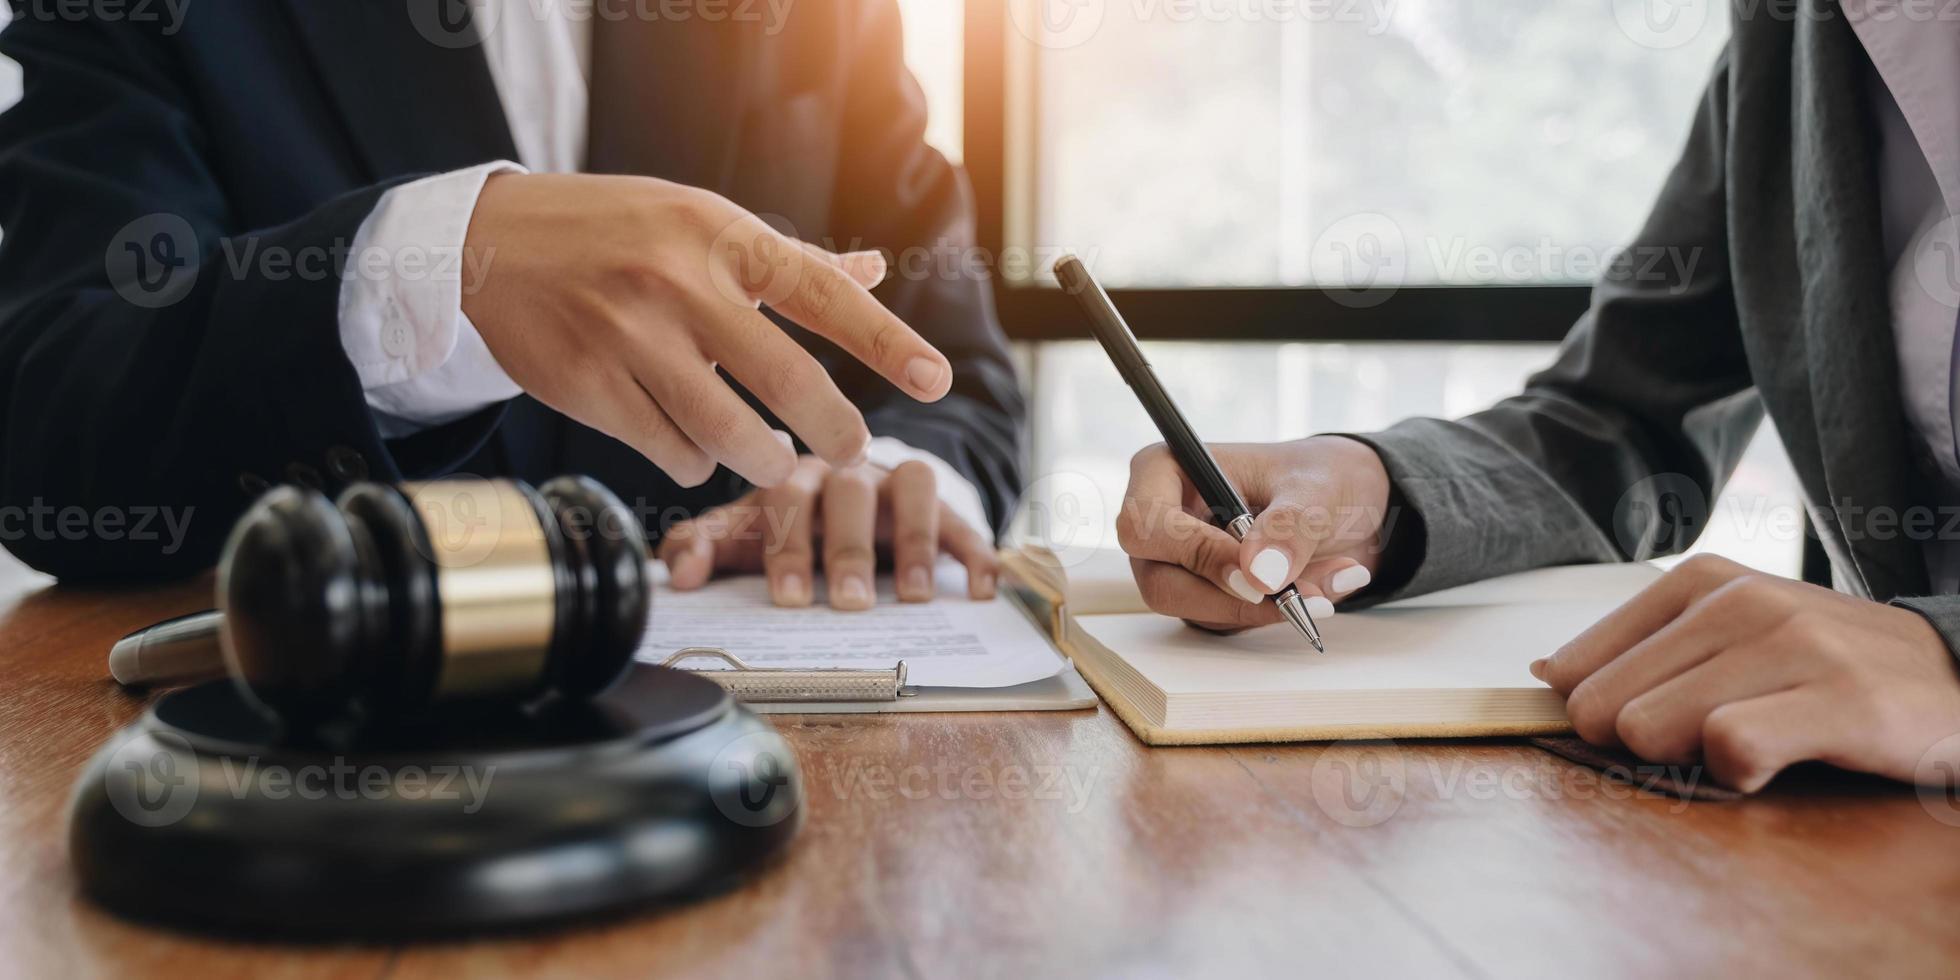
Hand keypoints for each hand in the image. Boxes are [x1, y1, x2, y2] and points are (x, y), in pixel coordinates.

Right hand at [461, 172, 953, 487]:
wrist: (493, 243)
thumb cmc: (616, 232)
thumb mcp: (701, 222)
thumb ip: (790, 259)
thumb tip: (876, 271)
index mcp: (718, 236)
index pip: (820, 291)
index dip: (884, 340)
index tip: (936, 379)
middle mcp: (677, 283)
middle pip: (783, 377)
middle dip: (832, 429)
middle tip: (851, 450)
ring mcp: (628, 337)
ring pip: (725, 432)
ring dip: (762, 459)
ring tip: (772, 459)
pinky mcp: (587, 386)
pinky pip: (668, 451)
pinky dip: (694, 462)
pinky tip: (694, 449)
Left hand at [656, 456, 997, 609]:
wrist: (858, 491)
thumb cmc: (794, 520)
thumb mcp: (746, 532)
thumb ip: (707, 547)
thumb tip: (674, 576)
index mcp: (794, 473)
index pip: (785, 496)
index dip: (786, 545)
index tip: (786, 598)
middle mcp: (848, 469)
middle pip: (850, 492)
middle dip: (849, 548)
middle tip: (848, 600)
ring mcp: (899, 484)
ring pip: (913, 488)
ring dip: (915, 542)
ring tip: (915, 597)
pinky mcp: (947, 505)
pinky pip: (967, 519)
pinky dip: (976, 552)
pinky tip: (980, 589)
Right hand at [1117, 436, 1393, 630]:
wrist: (1348, 502)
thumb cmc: (1320, 475)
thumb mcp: (1316, 489)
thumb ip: (1288, 526)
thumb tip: (1259, 575)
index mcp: (1163, 471)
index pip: (1145, 526)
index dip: (1195, 555)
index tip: (1257, 575)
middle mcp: (1158, 520)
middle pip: (1160, 582)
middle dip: (1234, 598)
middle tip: (1301, 597)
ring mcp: (1176, 562)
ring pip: (1195, 610)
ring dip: (1265, 608)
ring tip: (1327, 579)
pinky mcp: (1203, 592)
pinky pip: (1224, 621)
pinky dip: (1273, 613)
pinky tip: (1314, 587)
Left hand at [1535, 554, 1959, 791]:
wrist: (1957, 677)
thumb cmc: (1827, 667)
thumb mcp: (1732, 635)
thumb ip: (1642, 650)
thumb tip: (1547, 673)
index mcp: (1702, 580)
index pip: (1580, 665)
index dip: (1596, 712)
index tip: (1636, 725)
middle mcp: (1743, 601)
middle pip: (1606, 706)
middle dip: (1639, 742)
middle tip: (1706, 740)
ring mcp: (1794, 646)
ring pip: (1656, 726)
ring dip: (1692, 759)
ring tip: (1751, 744)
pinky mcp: (1841, 700)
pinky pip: (1732, 748)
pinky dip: (1740, 773)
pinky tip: (1774, 763)